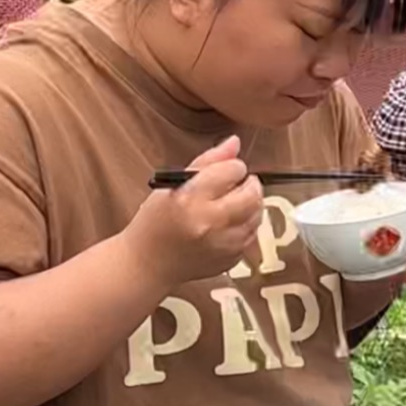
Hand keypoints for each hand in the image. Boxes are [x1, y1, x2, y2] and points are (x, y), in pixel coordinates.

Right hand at [124, 136, 264, 283]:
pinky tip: (228, 224)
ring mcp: (223, 244)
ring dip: (250, 204)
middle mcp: (210, 222)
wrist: (147, 264)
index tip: (227, 170)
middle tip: (239, 184)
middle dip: (249, 184)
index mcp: (191, 199)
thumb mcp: (172, 185)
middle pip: (252, 194)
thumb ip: (207, 161)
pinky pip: (252, 235)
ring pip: (257, 214)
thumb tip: (235, 142)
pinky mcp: (232, 259)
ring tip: (232, 204)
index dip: (232, 166)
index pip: (232, 170)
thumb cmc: (155, 220)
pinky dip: (246, 225)